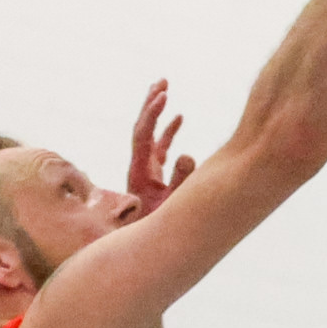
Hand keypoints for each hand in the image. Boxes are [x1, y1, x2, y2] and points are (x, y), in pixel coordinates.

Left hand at [122, 81, 188, 218]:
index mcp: (140, 172)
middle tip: (161, 82)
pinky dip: (168, 131)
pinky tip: (179, 117)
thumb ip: (180, 181)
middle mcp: (139, 166)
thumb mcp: (172, 206)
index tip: (164, 97)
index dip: (153, 115)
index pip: (143, 136)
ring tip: (164, 88)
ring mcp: (145, 169)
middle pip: (142, 128)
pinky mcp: (153, 174)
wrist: (147, 245)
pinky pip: (160, 147)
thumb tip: (186, 153)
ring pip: (150, 134)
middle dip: (150, 104)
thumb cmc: (159, 228)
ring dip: (156, 112)